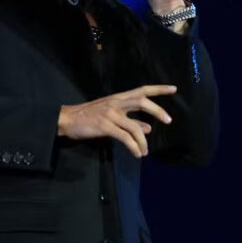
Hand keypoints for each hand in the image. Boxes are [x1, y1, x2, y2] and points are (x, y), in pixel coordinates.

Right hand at [57, 85, 175, 157]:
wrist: (67, 119)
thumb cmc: (89, 116)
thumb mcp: (111, 114)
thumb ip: (130, 120)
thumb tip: (148, 128)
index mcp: (119, 98)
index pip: (142, 90)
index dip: (159, 89)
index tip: (174, 89)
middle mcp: (116, 102)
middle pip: (142, 101)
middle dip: (157, 110)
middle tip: (169, 120)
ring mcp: (110, 113)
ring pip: (134, 126)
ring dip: (143, 141)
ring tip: (145, 152)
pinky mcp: (105, 126)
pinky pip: (125, 137)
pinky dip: (134, 147)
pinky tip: (137, 153)